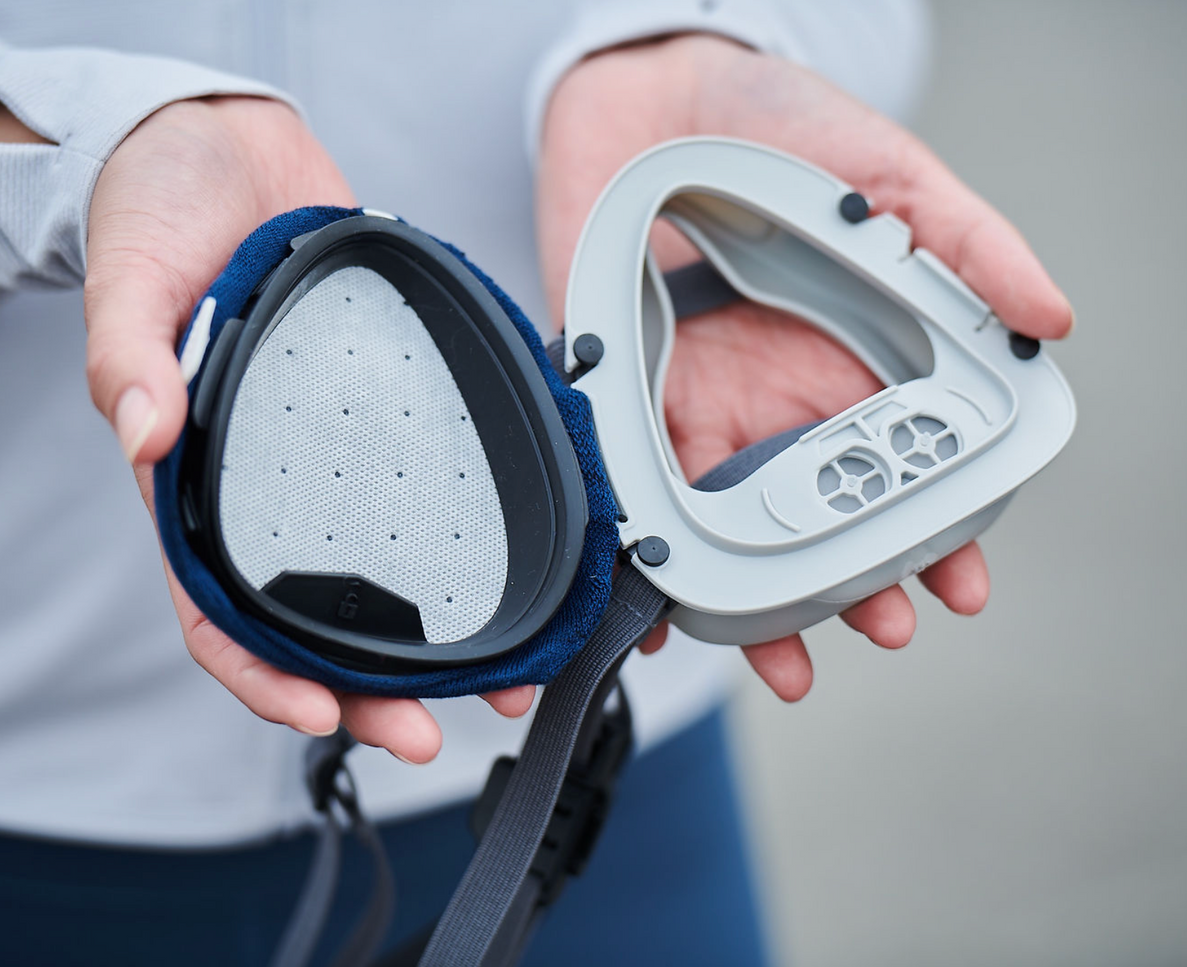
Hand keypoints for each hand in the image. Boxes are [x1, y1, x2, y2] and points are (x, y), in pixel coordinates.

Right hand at [86, 96, 532, 759]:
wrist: (228, 153)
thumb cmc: (163, 215)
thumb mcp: (133, 277)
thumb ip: (130, 354)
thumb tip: (141, 432)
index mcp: (197, 482)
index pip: (221, 611)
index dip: (264, 675)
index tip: (322, 716)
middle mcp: (269, 487)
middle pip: (315, 621)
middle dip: (368, 687)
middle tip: (435, 728)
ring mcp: (329, 459)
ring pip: (381, 576)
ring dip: (435, 638)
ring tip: (503, 676)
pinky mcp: (381, 416)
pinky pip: (420, 492)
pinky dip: (460, 543)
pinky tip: (510, 570)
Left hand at [537, 36, 1073, 699]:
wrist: (646, 94)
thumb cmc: (774, 123)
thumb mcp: (886, 172)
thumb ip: (965, 242)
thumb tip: (1052, 316)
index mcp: (851, 359)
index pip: (906, 465)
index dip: (937, 528)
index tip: (959, 583)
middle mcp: (779, 398)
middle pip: (825, 517)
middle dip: (856, 584)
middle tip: (882, 626)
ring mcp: (702, 406)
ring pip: (736, 528)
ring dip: (762, 601)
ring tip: (790, 657)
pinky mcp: (624, 403)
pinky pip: (636, 494)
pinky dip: (647, 560)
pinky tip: (664, 615)